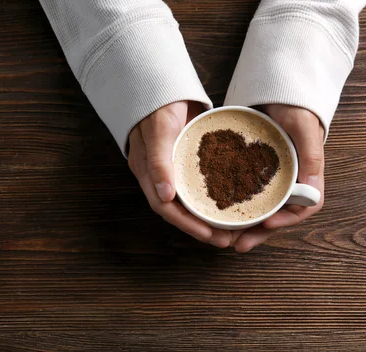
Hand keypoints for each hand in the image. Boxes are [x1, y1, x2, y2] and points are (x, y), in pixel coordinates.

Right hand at [128, 101, 232, 247]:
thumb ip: (159, 164)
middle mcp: (158, 176)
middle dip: (201, 227)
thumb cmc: (156, 107)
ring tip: (231, 226)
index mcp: (148, 174)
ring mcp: (171, 169)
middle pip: (179, 210)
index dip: (188, 225)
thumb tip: (165, 197)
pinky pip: (196, 184)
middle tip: (227, 238)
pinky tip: (227, 200)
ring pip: (188, 200)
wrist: (161, 86)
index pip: (167, 209)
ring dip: (206, 215)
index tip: (211, 235)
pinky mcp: (183, 161)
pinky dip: (210, 196)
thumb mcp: (159, 133)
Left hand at [232, 105, 324, 251]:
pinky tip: (212, 211)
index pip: (302, 207)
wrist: (275, 91)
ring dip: (241, 224)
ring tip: (222, 236)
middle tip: (237, 245)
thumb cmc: (296, 108)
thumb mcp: (304, 129)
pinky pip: (240, 191)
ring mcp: (268, 177)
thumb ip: (311, 157)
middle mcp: (287, 180)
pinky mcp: (249, 170)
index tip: (266, 223)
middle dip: (257, 231)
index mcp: (306, 175)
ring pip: (256, 207)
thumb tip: (312, 192)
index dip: (285, 219)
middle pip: (275, 214)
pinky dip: (229, 203)